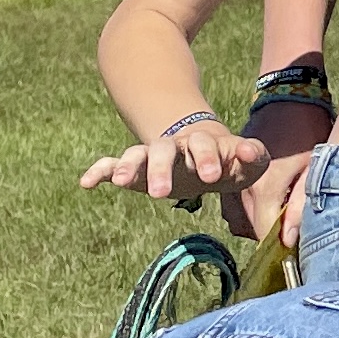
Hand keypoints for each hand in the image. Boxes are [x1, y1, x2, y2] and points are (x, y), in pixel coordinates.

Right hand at [83, 121, 267, 208]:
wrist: (205, 154)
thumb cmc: (228, 161)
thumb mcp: (245, 161)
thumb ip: (252, 156)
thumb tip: (249, 151)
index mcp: (202, 143)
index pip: (202, 145)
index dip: (207, 157)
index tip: (212, 177)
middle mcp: (174, 147)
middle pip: (163, 150)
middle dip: (161, 169)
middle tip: (160, 194)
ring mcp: (151, 156)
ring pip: (137, 155)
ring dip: (128, 167)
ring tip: (119, 182)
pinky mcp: (135, 170)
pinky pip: (111, 164)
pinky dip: (99, 170)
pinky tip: (86, 182)